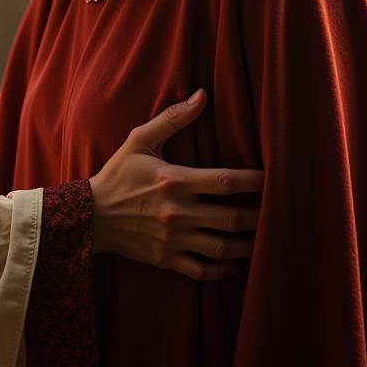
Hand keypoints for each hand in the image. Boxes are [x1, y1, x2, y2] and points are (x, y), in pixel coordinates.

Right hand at [89, 90, 262, 280]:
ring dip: (248, 245)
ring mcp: (173, 238)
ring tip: (262, 238)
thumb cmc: (118, 173)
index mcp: (175, 180)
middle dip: (260, 216)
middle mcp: (178, 212)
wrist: (90, 213)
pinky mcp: (166, 259)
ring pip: (223, 247)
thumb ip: (172, 118)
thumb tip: (202, 95)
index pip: (226, 181)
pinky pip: (203, 271)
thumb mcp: (140, 140)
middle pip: (233, 218)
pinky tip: (233, 263)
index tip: (273, 179)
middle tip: (277, 212)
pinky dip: (222, 271)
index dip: (254, 181)